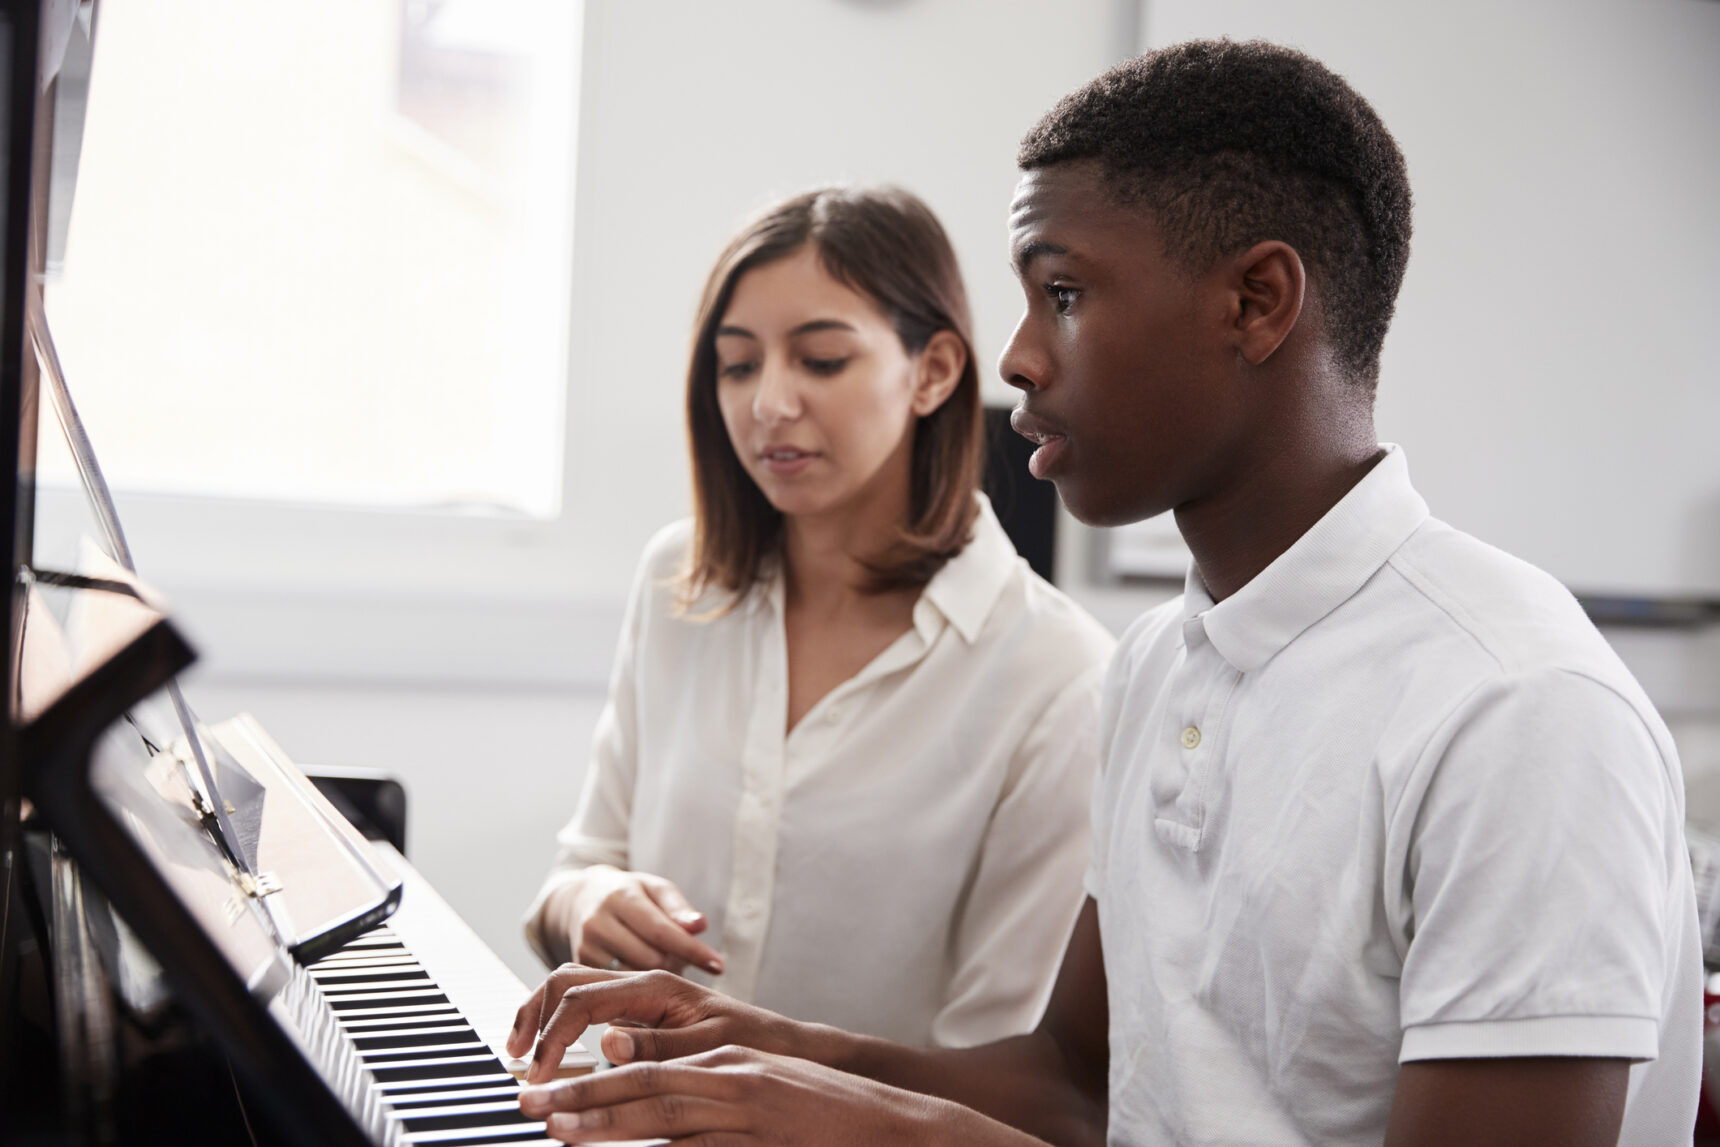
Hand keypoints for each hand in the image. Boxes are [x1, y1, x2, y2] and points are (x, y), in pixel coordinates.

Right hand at [507, 966, 803, 1084]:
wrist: (778, 1042)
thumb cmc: (750, 1043)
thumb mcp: (708, 1049)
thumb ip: (657, 1046)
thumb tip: (606, 1041)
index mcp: (655, 985)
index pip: (582, 1000)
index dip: (553, 1038)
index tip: (540, 1077)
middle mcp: (642, 981)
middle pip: (565, 979)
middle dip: (533, 1014)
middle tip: (516, 1058)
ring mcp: (637, 993)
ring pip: (571, 987)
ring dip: (541, 1015)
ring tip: (522, 1052)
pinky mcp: (638, 1010)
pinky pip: (588, 1005)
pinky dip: (560, 1023)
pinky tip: (553, 1052)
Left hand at [519, 1045, 998, 1144]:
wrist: (888, 1123)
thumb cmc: (819, 1111)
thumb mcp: (755, 1085)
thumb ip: (702, 1085)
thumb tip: (638, 1074)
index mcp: (727, 1060)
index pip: (647, 1067)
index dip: (593, 1078)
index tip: (546, 1090)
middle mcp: (734, 1079)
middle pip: (645, 1086)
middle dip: (584, 1097)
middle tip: (531, 1106)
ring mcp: (751, 1113)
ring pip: (667, 1119)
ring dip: (610, 1126)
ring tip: (560, 1132)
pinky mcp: (765, 1144)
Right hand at [555, 865, 723, 975]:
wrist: (579, 898)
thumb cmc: (629, 893)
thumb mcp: (655, 889)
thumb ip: (678, 908)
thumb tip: (700, 926)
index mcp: (621, 897)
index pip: (662, 931)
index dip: (692, 950)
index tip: (719, 965)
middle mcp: (599, 922)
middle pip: (650, 958)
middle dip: (675, 962)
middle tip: (683, 957)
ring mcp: (585, 947)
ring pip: (634, 977)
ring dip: (656, 975)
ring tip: (660, 959)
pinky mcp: (579, 968)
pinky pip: (617, 986)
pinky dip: (636, 984)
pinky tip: (643, 974)